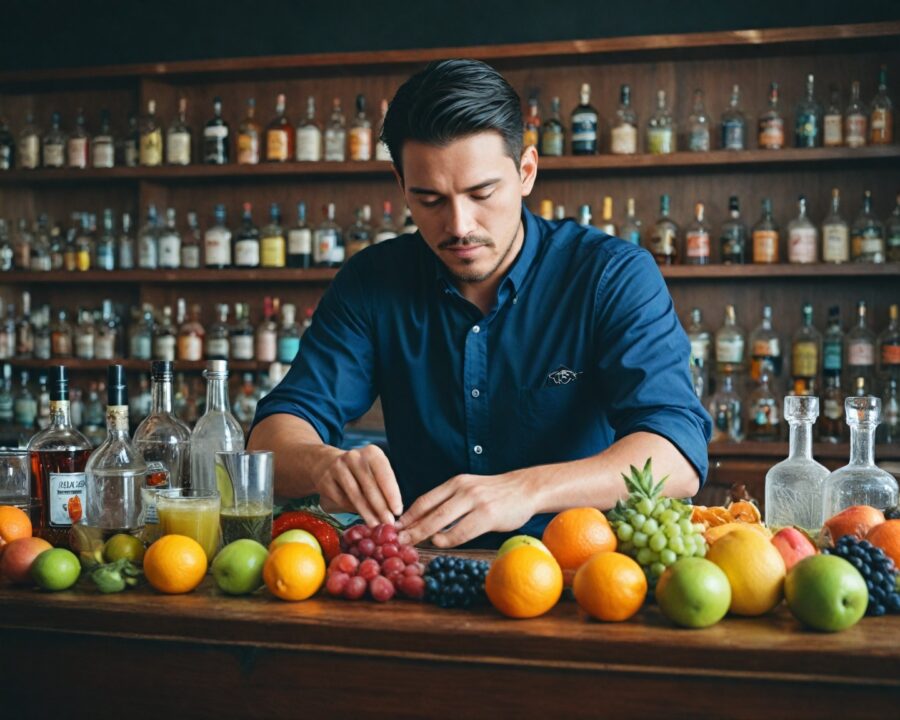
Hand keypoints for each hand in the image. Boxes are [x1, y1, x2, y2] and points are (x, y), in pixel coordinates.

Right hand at [314, 444, 402, 525]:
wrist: (325, 464)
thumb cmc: (358, 471)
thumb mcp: (373, 470)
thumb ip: (382, 486)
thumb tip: (392, 512)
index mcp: (371, 453)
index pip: (384, 473)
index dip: (392, 493)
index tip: (397, 510)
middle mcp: (354, 457)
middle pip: (370, 485)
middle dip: (381, 507)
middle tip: (389, 522)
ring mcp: (338, 468)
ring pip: (355, 495)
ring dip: (367, 513)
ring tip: (376, 525)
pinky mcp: (325, 481)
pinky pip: (342, 500)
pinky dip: (353, 511)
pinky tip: (361, 518)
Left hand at [396, 471, 536, 547]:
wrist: (525, 488)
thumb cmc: (495, 494)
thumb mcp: (469, 489)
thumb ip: (450, 501)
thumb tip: (425, 520)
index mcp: (455, 483)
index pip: (424, 499)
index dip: (408, 515)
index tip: (393, 528)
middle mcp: (462, 489)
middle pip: (429, 510)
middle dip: (410, 527)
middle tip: (396, 540)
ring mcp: (475, 501)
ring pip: (441, 519)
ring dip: (423, 533)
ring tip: (411, 544)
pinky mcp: (488, 514)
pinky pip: (462, 530)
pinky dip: (448, 538)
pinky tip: (439, 542)